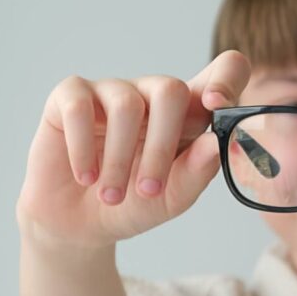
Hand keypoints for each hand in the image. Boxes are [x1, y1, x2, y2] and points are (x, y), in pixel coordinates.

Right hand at [15, 50, 251, 248]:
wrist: (79, 224)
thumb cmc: (133, 204)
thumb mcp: (172, 198)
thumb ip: (197, 172)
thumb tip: (215, 144)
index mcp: (189, 113)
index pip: (225, 70)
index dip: (227, 79)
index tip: (217, 106)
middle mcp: (152, 94)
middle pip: (170, 89)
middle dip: (161, 146)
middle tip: (149, 190)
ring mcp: (112, 91)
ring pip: (126, 105)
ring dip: (119, 159)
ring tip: (111, 196)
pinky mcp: (70, 95)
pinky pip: (79, 108)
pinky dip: (83, 149)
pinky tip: (86, 176)